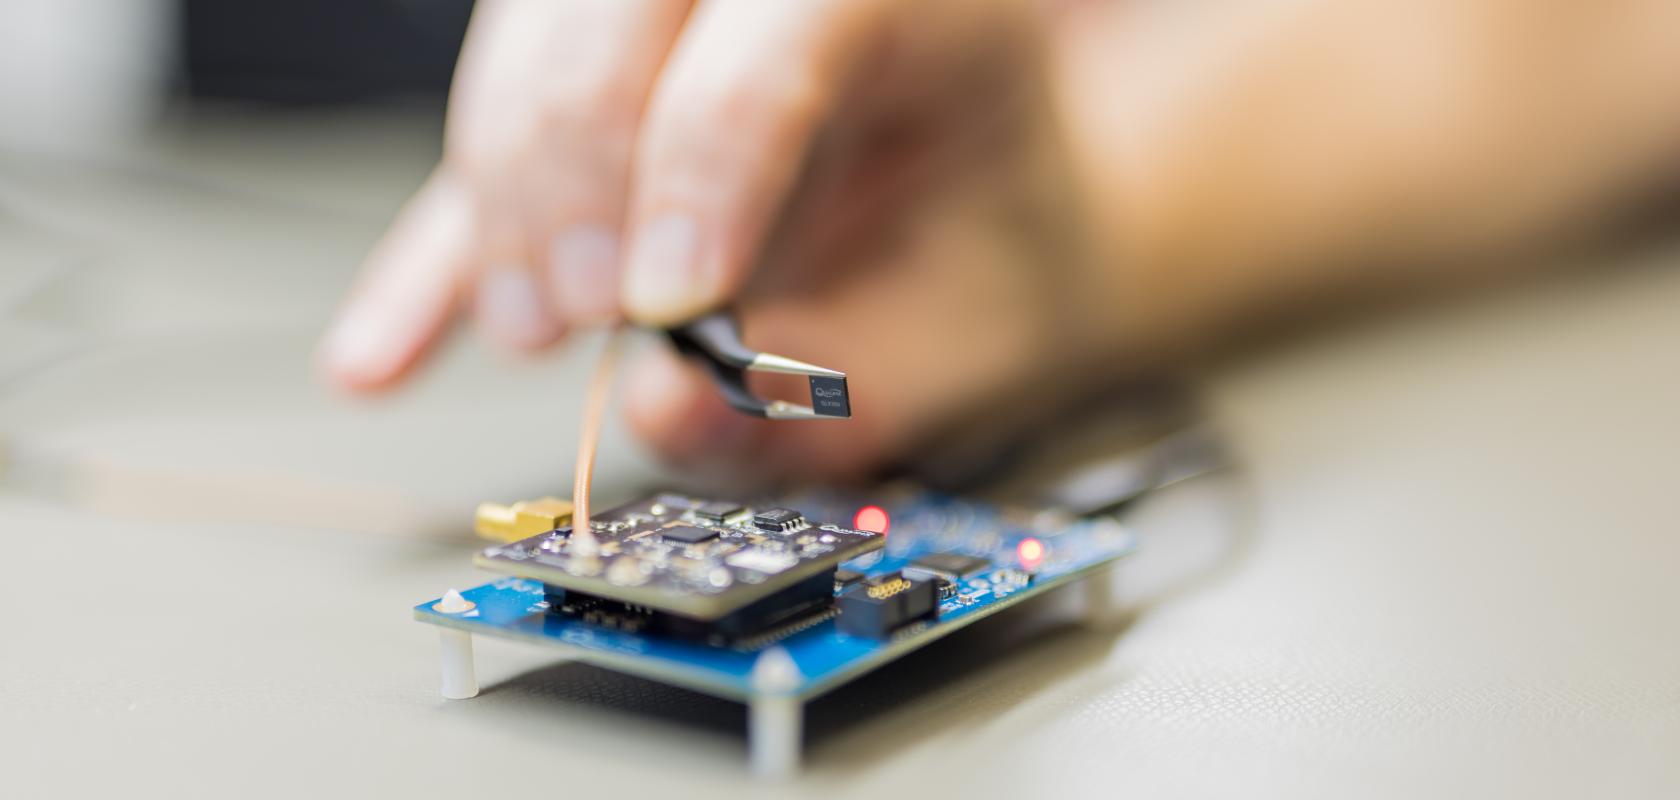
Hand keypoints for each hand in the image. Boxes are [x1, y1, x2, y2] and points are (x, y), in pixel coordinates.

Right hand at [320, 0, 1131, 479]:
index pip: (776, 30)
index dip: (703, 160)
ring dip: (501, 191)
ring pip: (534, 40)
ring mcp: (675, 6)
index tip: (665, 301)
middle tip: (582, 316)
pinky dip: (439, 247)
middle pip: (617, 10)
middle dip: (574, 169)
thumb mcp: (973, 321)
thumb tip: (664, 404)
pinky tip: (383, 354)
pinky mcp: (598, 73)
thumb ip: (847, 375)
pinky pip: (495, 138)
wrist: (997, 197)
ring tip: (527, 326)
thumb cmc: (996, 242)